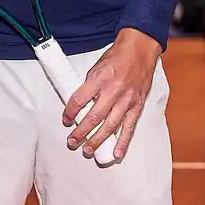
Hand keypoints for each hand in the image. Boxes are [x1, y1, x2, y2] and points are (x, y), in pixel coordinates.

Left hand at [62, 29, 160, 161]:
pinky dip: (123, 142)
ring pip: (110, 126)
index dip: (70, 112)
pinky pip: (129, 127)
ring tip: (87, 150)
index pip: (79, 99)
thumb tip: (79, 106)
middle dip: (81, 132)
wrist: (139, 51)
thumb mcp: (96, 67)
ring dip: (98, 140)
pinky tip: (115, 154)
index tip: (65, 120)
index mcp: (99, 79)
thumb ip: (89, 86)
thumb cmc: (116, 58)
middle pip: (94, 117)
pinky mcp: (137, 106)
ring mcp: (127, 100)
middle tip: (72, 142)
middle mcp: (113, 91)